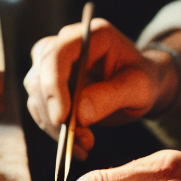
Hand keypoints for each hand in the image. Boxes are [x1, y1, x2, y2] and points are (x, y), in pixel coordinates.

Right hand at [24, 18, 168, 156]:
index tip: (62, 119)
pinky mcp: (49, 84)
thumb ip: (112, 96)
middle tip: (84, 140)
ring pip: (36, 96)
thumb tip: (80, 114)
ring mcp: (54, 63)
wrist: (139, 86)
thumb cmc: (143, 80)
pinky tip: (77, 144)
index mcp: (91, 35)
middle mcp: (67, 44)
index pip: (59, 54)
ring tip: (86, 145)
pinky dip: (54, 130)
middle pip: (40, 77)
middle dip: (56, 114)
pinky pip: (40, 109)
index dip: (54, 85)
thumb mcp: (140, 88)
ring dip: (55, 127)